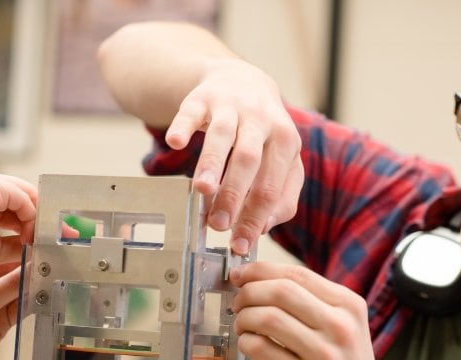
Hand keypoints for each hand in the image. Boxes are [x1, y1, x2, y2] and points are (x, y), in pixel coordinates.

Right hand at [0, 169, 36, 283]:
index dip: (27, 220)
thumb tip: (32, 245)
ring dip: (34, 218)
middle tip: (40, 239)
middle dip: (35, 217)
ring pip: (24, 194)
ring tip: (33, 240)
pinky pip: (22, 197)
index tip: (32, 240)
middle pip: (21, 194)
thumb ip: (13, 243)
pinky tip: (27, 234)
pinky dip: (30, 216)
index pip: (13, 201)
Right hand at [167, 59, 303, 254]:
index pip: (272, 186)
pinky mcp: (203, 98)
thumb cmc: (262, 132)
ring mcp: (231, 107)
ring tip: (202, 191)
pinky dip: (183, 126)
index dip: (256, 218)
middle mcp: (261, 121)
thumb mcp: (282, 159)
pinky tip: (175, 143)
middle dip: (233, 195)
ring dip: (212, 164)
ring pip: (223, 136)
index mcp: (285, 141)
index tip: (240, 244)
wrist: (242, 80)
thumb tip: (263, 228)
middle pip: (249, 160)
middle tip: (218, 225)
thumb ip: (281, 194)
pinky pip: (192, 112)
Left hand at [229, 262, 374, 359]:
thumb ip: (312, 301)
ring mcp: (324, 352)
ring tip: (242, 324)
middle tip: (237, 302)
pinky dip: (247, 342)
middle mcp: (340, 325)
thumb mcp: (342, 323)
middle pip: (281, 291)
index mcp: (348, 304)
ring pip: (269, 317)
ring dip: (245, 318)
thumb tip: (259, 279)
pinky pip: (263, 349)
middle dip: (249, 292)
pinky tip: (248, 343)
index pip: (297, 274)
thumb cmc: (343, 358)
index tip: (240, 274)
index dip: (261, 270)